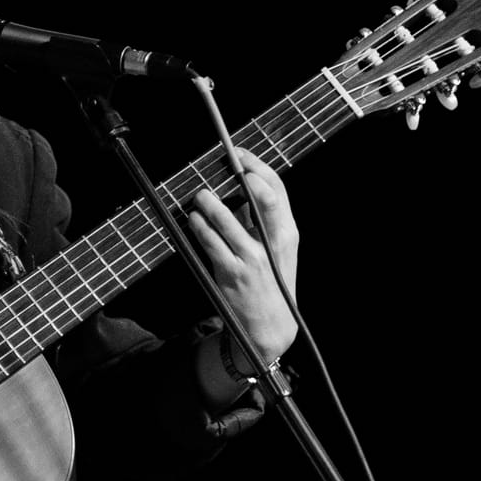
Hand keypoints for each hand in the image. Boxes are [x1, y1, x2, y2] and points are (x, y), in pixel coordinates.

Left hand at [186, 147, 299, 380]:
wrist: (270, 327)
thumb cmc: (271, 281)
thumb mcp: (277, 250)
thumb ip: (262, 220)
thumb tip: (240, 186)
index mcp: (288, 233)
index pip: (278, 190)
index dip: (258, 166)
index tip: (239, 154)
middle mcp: (274, 243)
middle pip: (261, 198)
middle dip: (241, 175)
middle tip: (222, 164)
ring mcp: (252, 259)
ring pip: (226, 219)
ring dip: (208, 202)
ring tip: (199, 195)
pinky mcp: (231, 274)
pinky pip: (210, 243)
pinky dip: (198, 227)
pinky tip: (193, 219)